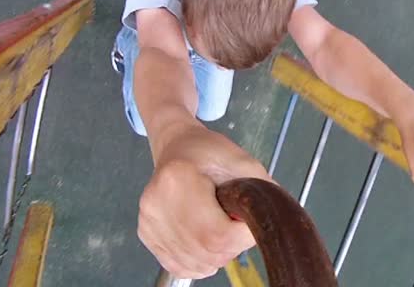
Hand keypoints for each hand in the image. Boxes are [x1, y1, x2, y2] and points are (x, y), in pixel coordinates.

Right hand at [138, 127, 270, 278]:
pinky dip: (201, 259)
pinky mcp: (147, 235)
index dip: (242, 236)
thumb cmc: (209, 153)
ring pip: (196, 263)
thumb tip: (266, 224)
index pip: (218, 234)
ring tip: (220, 225)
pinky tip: (206, 237)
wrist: (179, 148)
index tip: (247, 221)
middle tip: (236, 222)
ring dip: (218, 254)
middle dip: (232, 245)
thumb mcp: (244, 162)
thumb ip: (260, 192)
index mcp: (179, 178)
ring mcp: (149, 221)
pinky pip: (182, 266)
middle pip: (208, 252)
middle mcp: (157, 203)